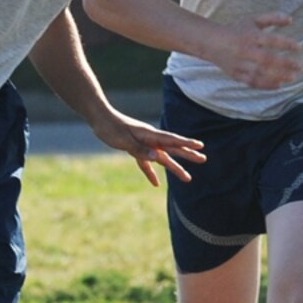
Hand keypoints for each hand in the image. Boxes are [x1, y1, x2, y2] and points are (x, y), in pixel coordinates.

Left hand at [91, 113, 206, 187]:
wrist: (99, 119)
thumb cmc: (111, 128)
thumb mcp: (124, 141)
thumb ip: (141, 150)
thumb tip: (158, 157)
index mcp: (150, 135)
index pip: (172, 140)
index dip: (187, 143)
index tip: (200, 146)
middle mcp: (150, 139)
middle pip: (172, 149)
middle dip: (188, 155)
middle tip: (203, 159)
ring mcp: (144, 144)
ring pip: (163, 158)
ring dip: (174, 167)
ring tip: (187, 177)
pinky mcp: (136, 149)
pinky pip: (146, 163)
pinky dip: (151, 172)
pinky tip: (156, 183)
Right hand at [212, 14, 302, 88]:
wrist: (211, 42)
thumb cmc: (237, 30)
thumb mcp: (253, 21)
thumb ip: (272, 19)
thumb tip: (291, 19)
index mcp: (250, 36)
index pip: (270, 40)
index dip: (285, 44)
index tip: (299, 47)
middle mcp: (245, 51)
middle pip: (267, 59)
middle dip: (285, 64)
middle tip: (300, 66)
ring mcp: (240, 64)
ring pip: (260, 73)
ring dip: (278, 76)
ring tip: (293, 77)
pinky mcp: (236, 75)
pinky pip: (252, 82)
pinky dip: (266, 85)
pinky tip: (279, 85)